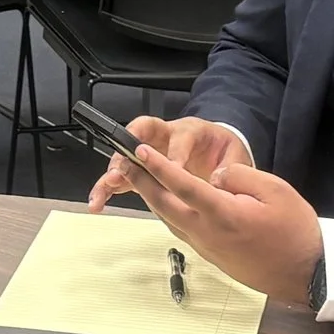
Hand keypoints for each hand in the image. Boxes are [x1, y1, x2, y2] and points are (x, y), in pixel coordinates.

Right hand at [87, 115, 246, 212]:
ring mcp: (150, 150)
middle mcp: (165, 135)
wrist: (217, 149)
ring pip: (125, 154)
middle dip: (129, 152)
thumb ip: (230, 167)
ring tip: (100, 195)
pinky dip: (109, 188)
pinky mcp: (142, 167)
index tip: (173, 170)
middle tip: (121, 170)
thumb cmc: (224, 152)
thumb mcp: (234, 156)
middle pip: (141, 133)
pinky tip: (99, 203)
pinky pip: (123, 175)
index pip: (179, 138)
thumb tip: (220, 181)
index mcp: (190, 130)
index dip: (174, 155)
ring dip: (111, 173)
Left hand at [112, 142, 323, 303]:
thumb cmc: (295, 230)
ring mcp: (206, 247)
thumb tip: (216, 175)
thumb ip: (240, 176)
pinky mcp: (210, 255)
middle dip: (140, 181)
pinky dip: (166, 211)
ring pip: (168, 219)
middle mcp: (207, 232)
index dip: (158, 166)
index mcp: (223, 213)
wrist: (307, 273)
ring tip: (137, 177)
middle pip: (163, 204)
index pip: (182, 184)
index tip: (139, 151)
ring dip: (150, 197)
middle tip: (123, 161)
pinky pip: (180, 229)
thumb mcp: (275, 190)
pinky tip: (164, 201)